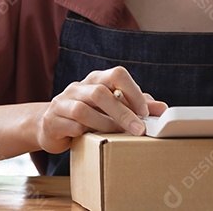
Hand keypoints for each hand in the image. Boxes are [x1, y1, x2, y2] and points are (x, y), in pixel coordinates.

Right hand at [36, 66, 167, 153]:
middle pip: (101, 93)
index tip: (145, 112)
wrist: (51, 125)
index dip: (133, 91)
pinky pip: (70, 126)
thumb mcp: (112, 108)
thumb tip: (162, 109)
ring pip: (84, 110)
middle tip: (139, 130)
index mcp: (96, 80)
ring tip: (116, 136)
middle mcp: (78, 87)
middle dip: (123, 113)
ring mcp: (62, 102)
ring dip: (104, 124)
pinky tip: (91, 138)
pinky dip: (84, 133)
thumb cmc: (88, 115)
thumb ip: (135, 106)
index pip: (117, 74)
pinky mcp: (52, 120)